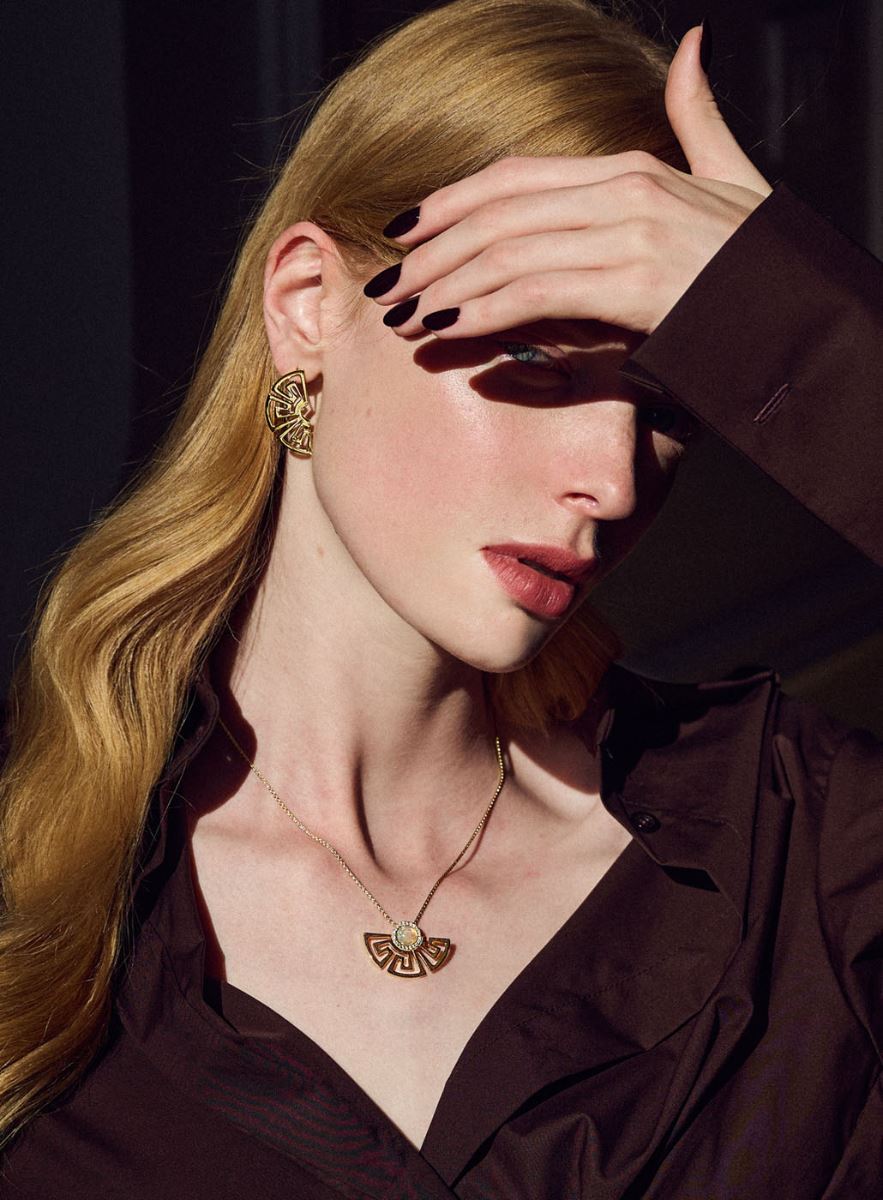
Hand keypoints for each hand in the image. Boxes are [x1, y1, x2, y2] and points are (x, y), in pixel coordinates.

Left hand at [367, 25, 771, 338]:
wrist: (809, 313)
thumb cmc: (764, 262)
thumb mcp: (733, 177)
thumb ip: (700, 116)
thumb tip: (692, 47)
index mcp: (631, 168)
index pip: (516, 177)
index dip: (452, 202)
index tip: (408, 230)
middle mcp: (622, 191)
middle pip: (497, 213)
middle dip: (432, 252)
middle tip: (388, 285)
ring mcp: (628, 234)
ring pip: (505, 252)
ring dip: (443, 286)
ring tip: (402, 316)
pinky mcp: (633, 283)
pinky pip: (535, 291)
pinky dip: (481, 310)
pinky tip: (447, 330)